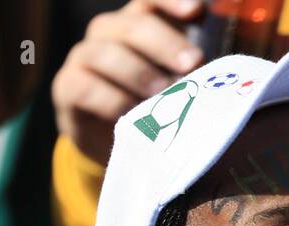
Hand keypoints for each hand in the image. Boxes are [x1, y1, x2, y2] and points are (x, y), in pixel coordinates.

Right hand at [52, 0, 204, 165]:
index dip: (171, 0)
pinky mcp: (66, 88)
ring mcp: (83, 58)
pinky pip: (83, 86)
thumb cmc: (156, 110)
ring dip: (137, 73)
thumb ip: (194, 72)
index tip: (196, 11)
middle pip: (132, 25)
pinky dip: (110, 100)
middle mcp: (108, 33)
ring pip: (104, 52)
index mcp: (138, 24)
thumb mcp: (180, 88)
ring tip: (163, 95)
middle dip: (165, 43)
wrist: (119, 148)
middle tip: (192, 65)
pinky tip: (130, 115)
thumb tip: (221, 70)